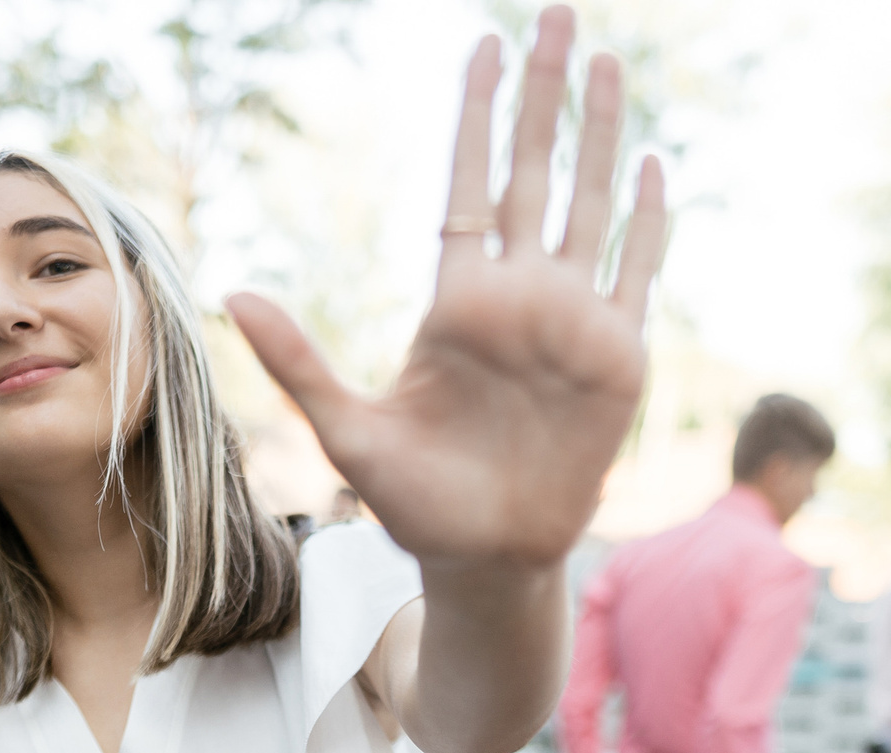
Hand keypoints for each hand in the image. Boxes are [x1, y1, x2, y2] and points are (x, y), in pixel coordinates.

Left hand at [227, 8, 666, 580]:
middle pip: (535, 173)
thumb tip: (237, 295)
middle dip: (547, 95)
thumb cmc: (416, 501)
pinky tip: (652, 164)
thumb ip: (300, 363)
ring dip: (602, 136)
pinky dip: (647, 221)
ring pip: (591, 205)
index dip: (479, 115)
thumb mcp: (348, 432)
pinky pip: (638, 273)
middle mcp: (520, 297)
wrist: (486, 559)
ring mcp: (572, 322)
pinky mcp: (616, 357)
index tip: (485, 43)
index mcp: (459, 302)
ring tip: (608, 62)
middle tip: (560, 13)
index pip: (472, 185)